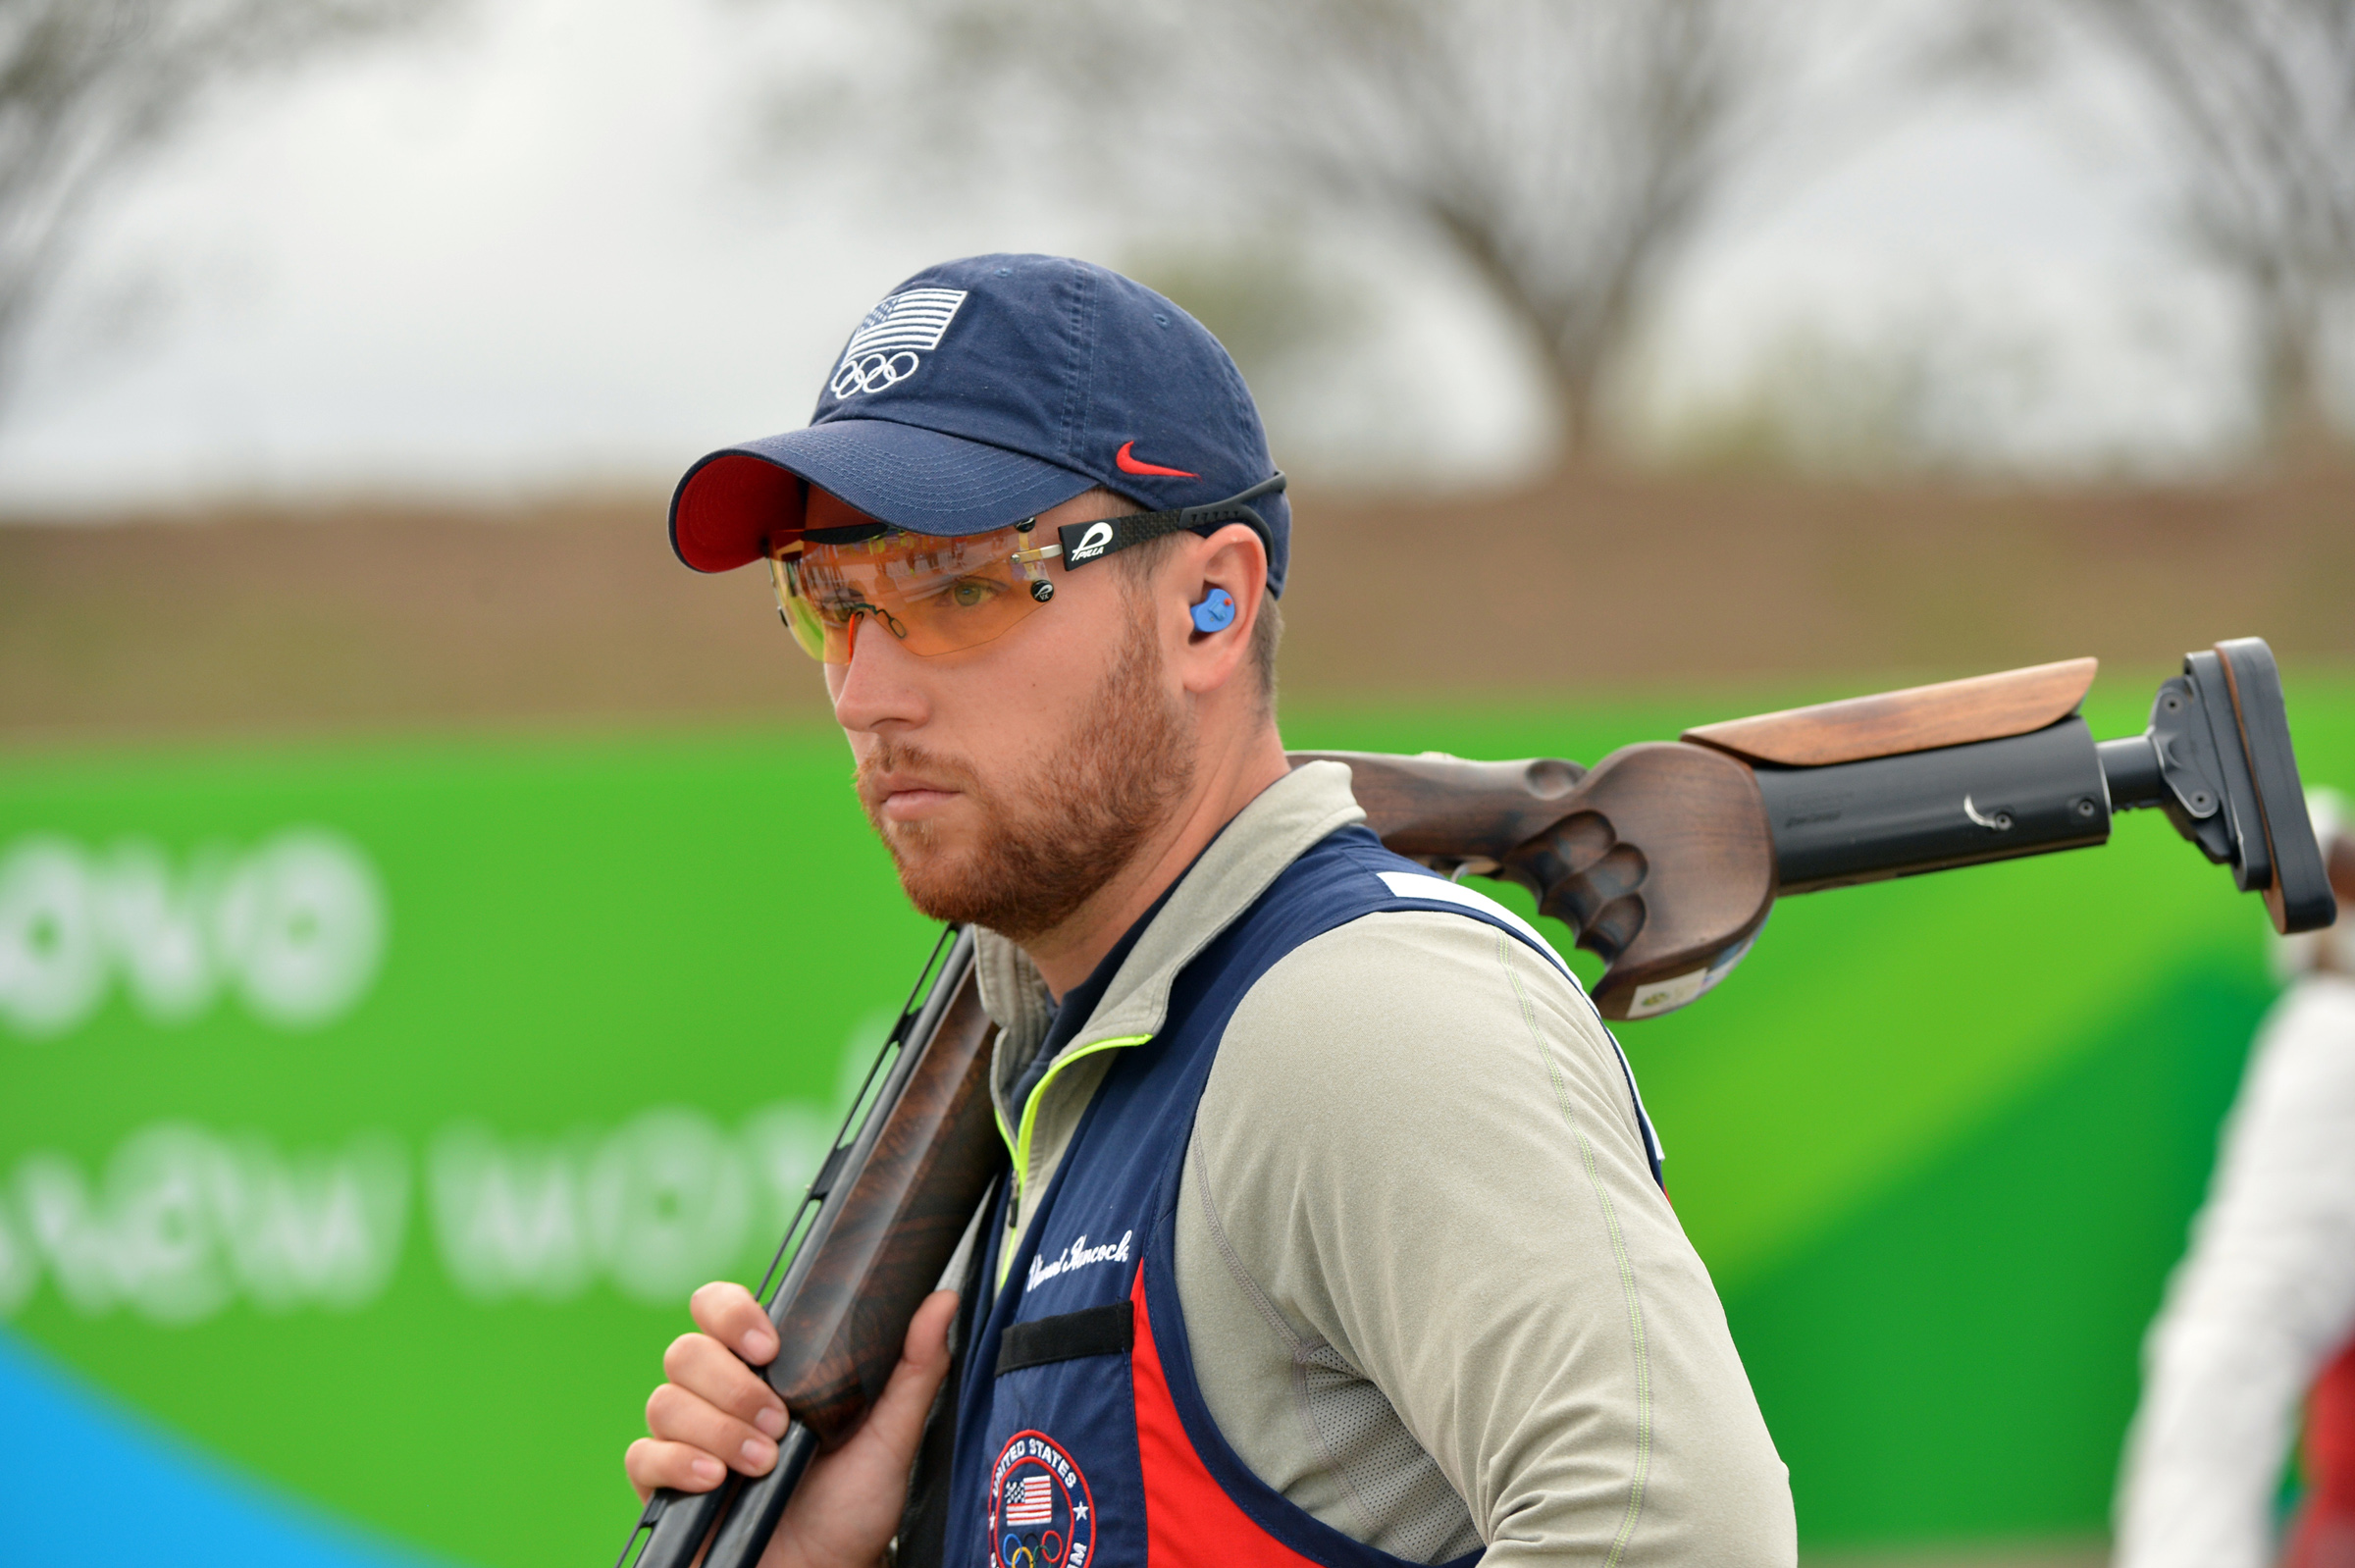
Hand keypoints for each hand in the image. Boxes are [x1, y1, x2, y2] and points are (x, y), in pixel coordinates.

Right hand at [625, 1282, 959, 1567]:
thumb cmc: (854, 1510)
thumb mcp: (891, 1438)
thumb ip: (914, 1368)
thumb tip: (942, 1299)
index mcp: (765, 1371)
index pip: (719, 1308)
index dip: (731, 1312)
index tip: (770, 1345)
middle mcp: (718, 1396)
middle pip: (686, 1351)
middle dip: (734, 1387)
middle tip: (779, 1425)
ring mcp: (687, 1440)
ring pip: (664, 1400)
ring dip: (718, 1429)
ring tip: (764, 1464)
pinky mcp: (663, 1486)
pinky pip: (643, 1454)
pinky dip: (678, 1462)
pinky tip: (716, 1481)